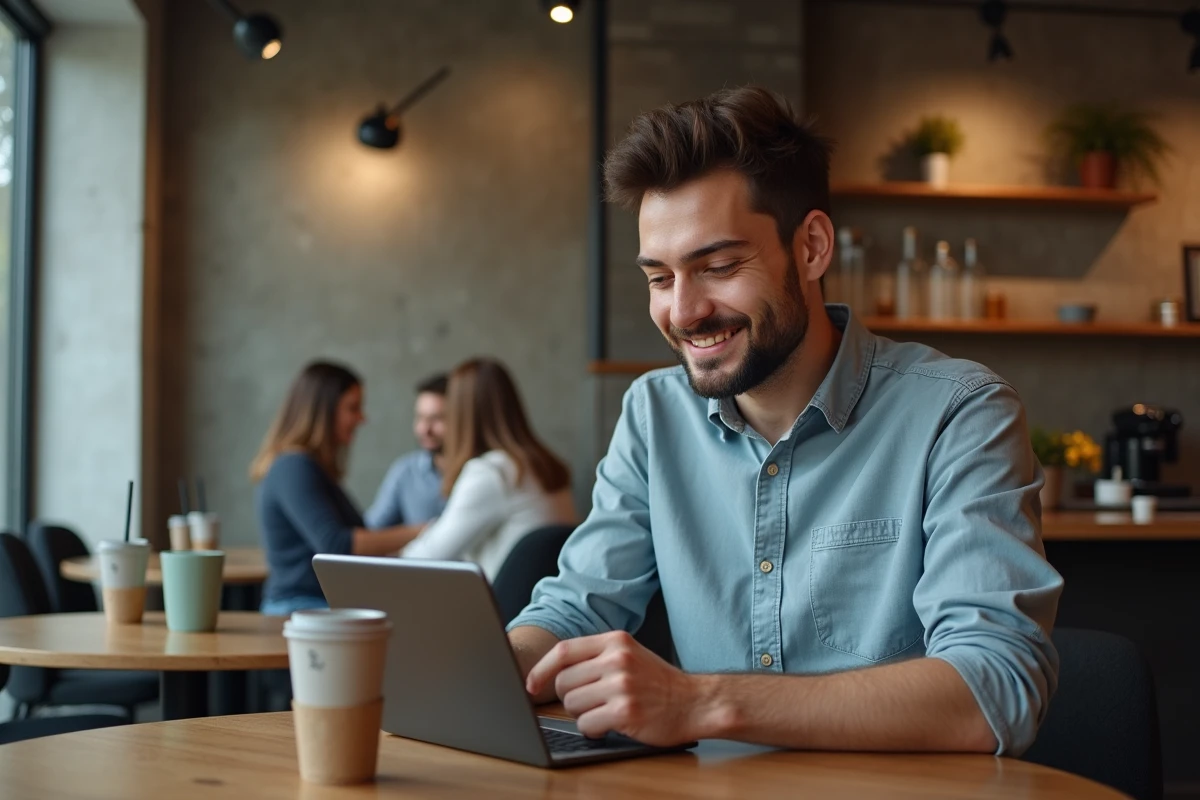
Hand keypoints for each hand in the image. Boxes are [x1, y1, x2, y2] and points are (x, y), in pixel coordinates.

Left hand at [524, 631, 705, 745]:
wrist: (695, 702)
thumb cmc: (657, 682)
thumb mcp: (629, 654)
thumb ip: (595, 657)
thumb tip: (551, 673)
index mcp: (615, 641)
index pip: (563, 651)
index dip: (541, 669)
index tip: (530, 685)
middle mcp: (617, 659)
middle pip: (563, 682)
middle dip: (569, 698)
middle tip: (589, 703)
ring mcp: (621, 685)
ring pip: (572, 704)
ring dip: (582, 715)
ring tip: (603, 713)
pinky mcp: (625, 711)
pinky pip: (586, 725)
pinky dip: (593, 730)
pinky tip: (609, 726)